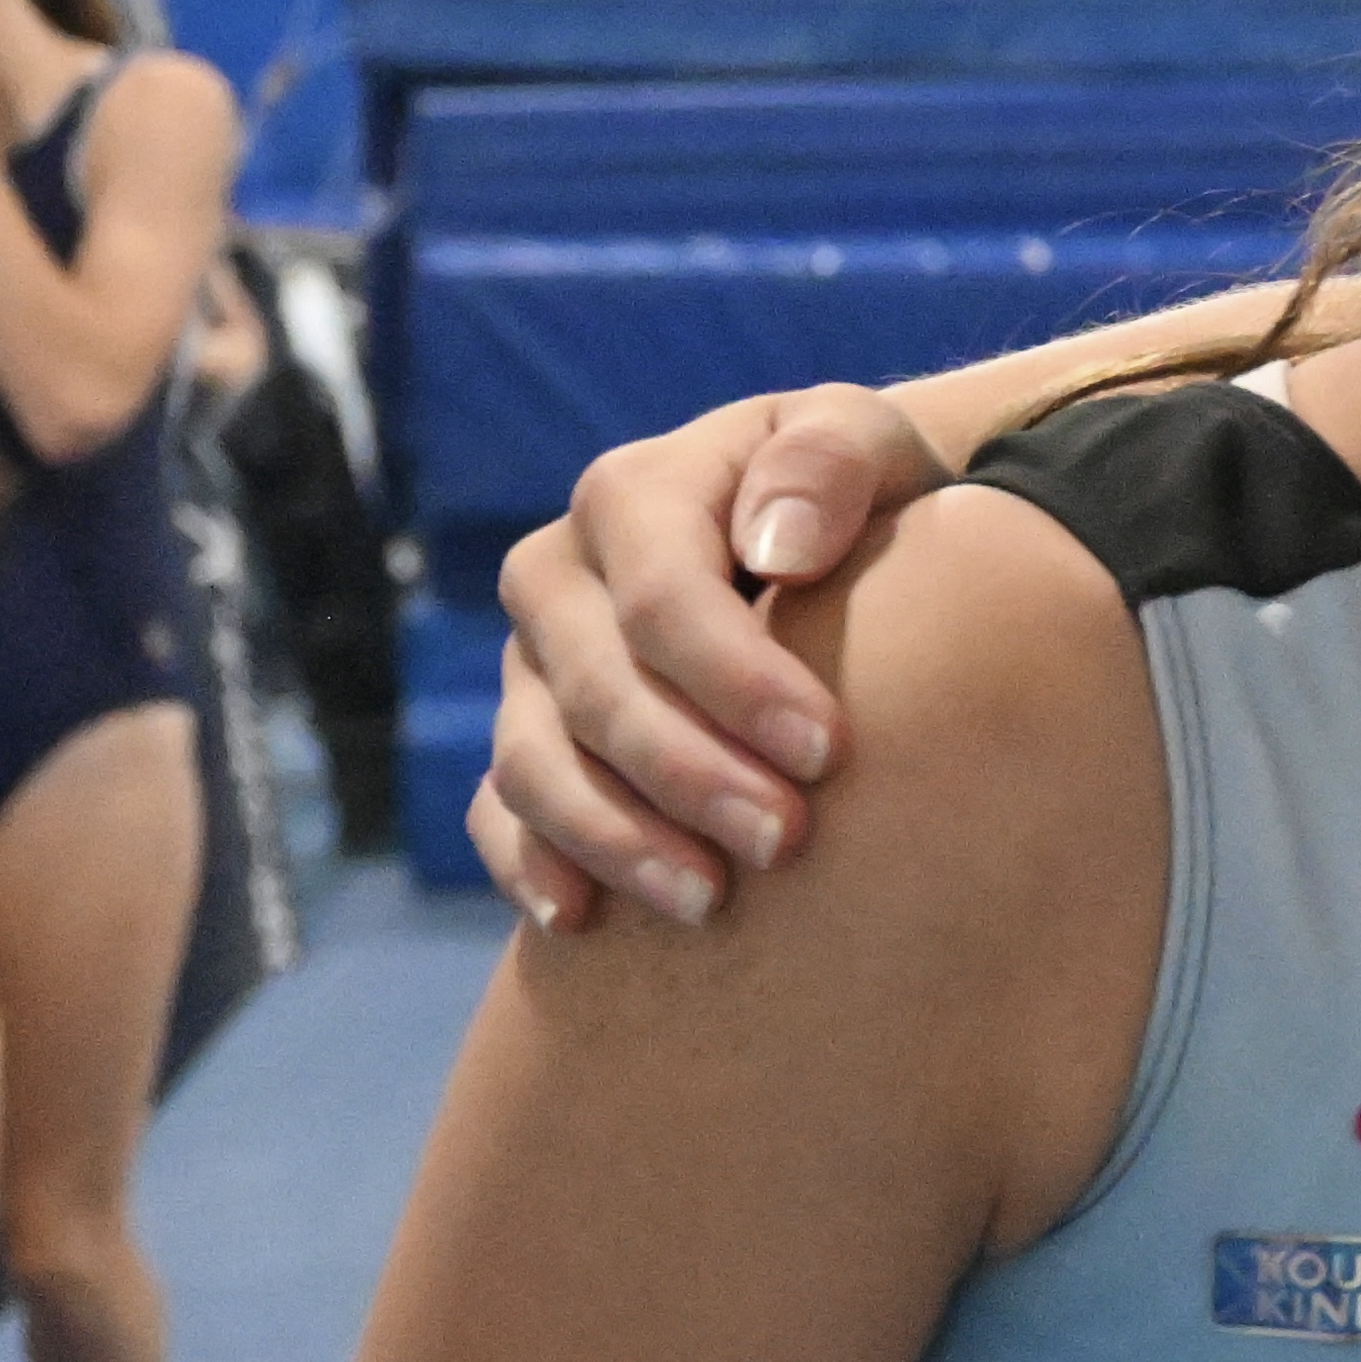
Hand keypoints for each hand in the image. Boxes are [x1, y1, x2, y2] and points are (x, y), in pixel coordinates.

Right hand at [469, 387, 960, 929]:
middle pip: (597, 691)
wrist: (829, 536)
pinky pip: (497, 811)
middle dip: (689, 775)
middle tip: (787, 845)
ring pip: (534, 763)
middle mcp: (559, 578)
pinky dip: (529, 866)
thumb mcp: (863, 440)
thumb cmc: (859, 491)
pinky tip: (582, 921)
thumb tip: (780, 547)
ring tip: (709, 903)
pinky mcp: (527, 735)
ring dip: (615, 840)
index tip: (828, 751)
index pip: (664, 598)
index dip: (738, 680)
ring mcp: (531, 663)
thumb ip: (832, 459)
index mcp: (631, 495)